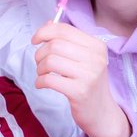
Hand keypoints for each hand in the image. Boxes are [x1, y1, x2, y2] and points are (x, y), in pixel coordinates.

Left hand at [31, 21, 129, 136]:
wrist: (102, 112)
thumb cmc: (87, 81)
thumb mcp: (84, 58)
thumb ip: (66, 40)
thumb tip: (47, 23)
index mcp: (96, 45)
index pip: (64, 30)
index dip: (44, 32)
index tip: (35, 40)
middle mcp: (95, 58)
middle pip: (54, 45)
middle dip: (40, 53)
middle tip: (40, 63)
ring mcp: (89, 75)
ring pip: (50, 61)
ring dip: (39, 68)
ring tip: (43, 74)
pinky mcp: (79, 91)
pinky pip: (49, 80)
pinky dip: (40, 81)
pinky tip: (42, 84)